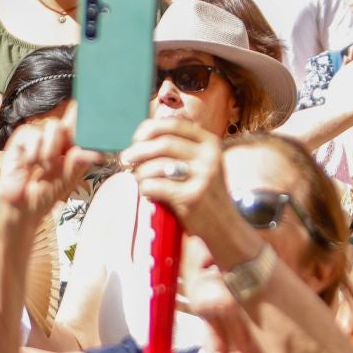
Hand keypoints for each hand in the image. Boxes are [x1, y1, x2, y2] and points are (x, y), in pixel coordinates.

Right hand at [0, 120, 98, 225]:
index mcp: (71, 149)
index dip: (90, 117)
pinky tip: (28, 165)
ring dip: (50, 151)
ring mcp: (39, 137)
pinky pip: (34, 134)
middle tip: (62, 158)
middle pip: (69, 121)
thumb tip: (95, 153)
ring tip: (43, 168)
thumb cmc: (43, 195)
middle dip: (71, 136)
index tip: (96, 111)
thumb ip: (79, 164)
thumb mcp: (66, 180)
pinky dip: (33, 153)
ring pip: (54, 126)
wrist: (19, 207)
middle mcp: (56, 140)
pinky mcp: (22, 138)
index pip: (83, 127)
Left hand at [125, 117, 254, 265]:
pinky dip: (145, 188)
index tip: (137, 139)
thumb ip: (180, 148)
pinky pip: (155, 185)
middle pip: (162, 143)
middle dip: (138, 150)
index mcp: (210, 144)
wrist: (225, 227)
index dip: (149, 129)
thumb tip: (142, 136)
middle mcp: (209, 157)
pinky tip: (148, 193)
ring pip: (156, 165)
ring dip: (140, 173)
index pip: (174, 124)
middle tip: (126, 159)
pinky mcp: (192, 197)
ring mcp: (203, 177)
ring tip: (139, 179)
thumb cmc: (204, 194)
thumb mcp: (201, 164)